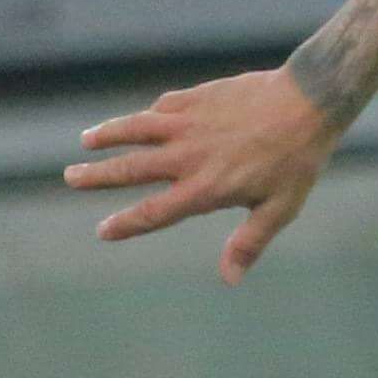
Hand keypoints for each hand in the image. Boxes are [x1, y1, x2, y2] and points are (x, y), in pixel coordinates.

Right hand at [67, 67, 346, 282]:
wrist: (307, 101)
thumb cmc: (297, 159)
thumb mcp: (280, 208)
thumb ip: (249, 242)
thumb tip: (229, 279)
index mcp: (205, 188)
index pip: (154, 212)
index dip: (126, 224)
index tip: (103, 230)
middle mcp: (188, 156)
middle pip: (131, 168)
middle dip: (98, 176)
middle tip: (70, 178)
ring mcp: (189, 124)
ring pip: (136, 129)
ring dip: (108, 134)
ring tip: (86, 140)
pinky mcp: (197, 98)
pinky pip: (164, 107)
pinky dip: (148, 114)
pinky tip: (140, 118)